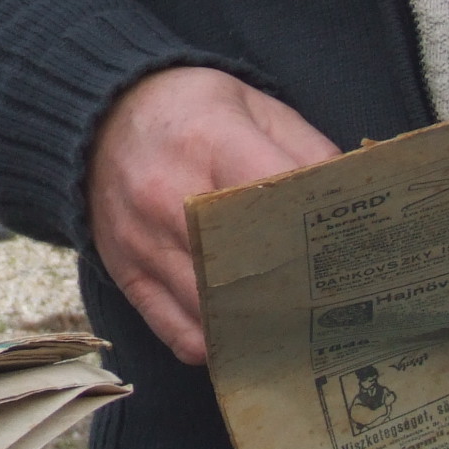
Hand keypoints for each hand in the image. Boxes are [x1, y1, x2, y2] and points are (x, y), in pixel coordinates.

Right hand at [87, 66, 341, 365]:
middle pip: (244, 264)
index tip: (347, 251)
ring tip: (296, 331)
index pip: (271, 196)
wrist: (97, 118)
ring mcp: (143, 241)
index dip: (313, 228)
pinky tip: (240, 339)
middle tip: (333, 305)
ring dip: (255, 324)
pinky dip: (212, 344)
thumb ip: (304, 145)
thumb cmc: (188, 111)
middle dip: (292, 289)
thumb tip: (350, 198)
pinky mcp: (126, 272)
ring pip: (211, 308)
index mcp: (210, 142)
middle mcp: (169, 196)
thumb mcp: (250, 103)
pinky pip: (174, 329)